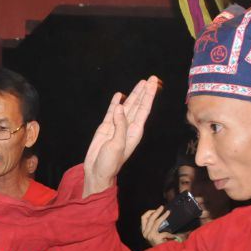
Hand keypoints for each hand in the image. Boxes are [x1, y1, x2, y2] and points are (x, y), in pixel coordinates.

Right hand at [83, 76, 160, 196]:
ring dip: (133, 94)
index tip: (153, 84)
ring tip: (140, 83)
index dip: (149, 96)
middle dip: (144, 92)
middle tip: (150, 78)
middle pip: (138, 105)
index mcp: (135, 131)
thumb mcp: (117, 145)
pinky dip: (115, 103)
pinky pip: (112, 112)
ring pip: (127, 106)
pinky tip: (119, 95)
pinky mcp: (106, 127)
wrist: (97, 172)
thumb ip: (120, 126)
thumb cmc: (110, 163)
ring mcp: (117, 126)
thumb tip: (119, 108)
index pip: (144, 109)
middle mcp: (128, 127)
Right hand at [140, 207, 179, 246]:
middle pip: (149, 218)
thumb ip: (155, 226)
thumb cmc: (159, 244)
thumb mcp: (155, 234)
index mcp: (144, 231)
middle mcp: (145, 233)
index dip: (149, 212)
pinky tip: (174, 236)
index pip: (143, 218)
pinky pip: (164, 233)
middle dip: (156, 211)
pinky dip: (170, 234)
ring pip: (156, 222)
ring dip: (163, 216)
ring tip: (168, 212)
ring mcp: (150, 236)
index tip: (155, 210)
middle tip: (162, 207)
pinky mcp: (155, 239)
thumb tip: (160, 215)